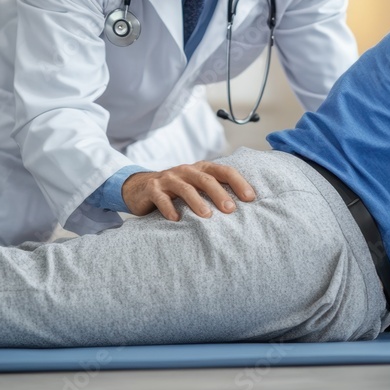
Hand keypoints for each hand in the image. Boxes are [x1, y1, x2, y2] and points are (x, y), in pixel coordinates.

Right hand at [121, 161, 255, 220]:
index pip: (224, 171)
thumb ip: (215, 191)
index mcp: (201, 169)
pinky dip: (169, 208)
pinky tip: (176, 220)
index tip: (250, 198)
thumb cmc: (176, 190)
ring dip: (197, 202)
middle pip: (206, 179)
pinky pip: (161, 198)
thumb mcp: (196, 186)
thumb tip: (245, 207)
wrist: (139, 187)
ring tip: (207, 216)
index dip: (238, 182)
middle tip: (231, 210)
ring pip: (185, 188)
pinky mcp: (152, 189)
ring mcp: (168, 179)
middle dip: (219, 193)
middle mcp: (186, 171)